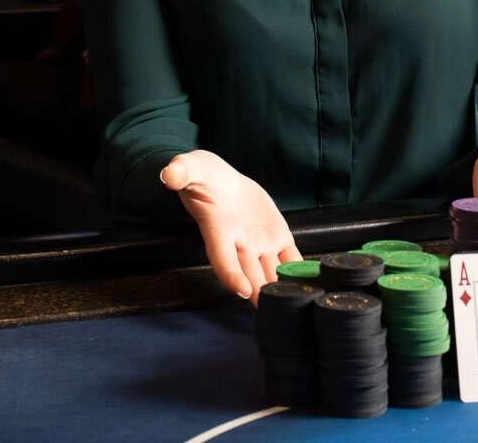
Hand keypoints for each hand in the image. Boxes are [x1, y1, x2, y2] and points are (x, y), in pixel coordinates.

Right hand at [160, 150, 300, 302]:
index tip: (243, 291)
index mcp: (217, 230)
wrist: (220, 180)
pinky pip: (289, 255)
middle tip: (273, 308)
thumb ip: (181, 172)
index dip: (232, 276)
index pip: (222, 259)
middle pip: (249, 273)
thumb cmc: (200, 177)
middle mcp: (239, 243)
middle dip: (260, 292)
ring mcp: (259, 242)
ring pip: (271, 270)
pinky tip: (308, 278)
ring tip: (294, 298)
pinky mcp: (276, 235)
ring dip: (280, 286)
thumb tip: (169, 174)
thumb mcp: (189, 169)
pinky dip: (298, 267)